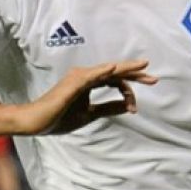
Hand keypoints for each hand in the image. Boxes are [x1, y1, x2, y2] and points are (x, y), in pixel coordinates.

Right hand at [19, 60, 157, 134]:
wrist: (36, 122)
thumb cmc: (59, 117)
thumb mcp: (90, 114)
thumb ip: (108, 108)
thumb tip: (128, 106)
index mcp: (89, 82)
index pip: (115, 81)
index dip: (128, 92)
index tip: (134, 108)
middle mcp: (86, 76)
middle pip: (115, 72)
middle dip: (135, 74)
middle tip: (154, 78)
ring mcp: (79, 77)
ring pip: (107, 71)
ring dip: (126, 70)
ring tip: (143, 67)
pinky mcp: (72, 83)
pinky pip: (91, 76)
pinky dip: (103, 71)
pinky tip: (115, 69)